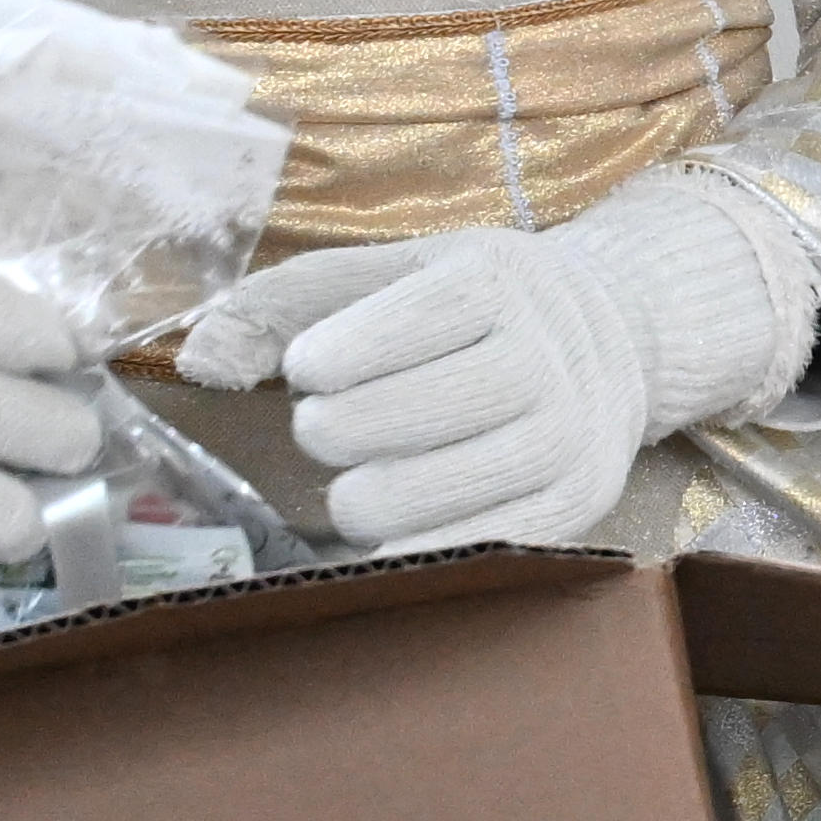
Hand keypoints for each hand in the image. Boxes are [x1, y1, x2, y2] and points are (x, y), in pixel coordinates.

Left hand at [182, 170, 816, 551]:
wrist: (622, 335)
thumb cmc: (481, 305)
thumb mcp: (396, 268)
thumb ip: (286, 299)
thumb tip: (198, 363)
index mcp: (491, 284)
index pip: (372, 340)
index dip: (321, 364)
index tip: (314, 369)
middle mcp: (543, 358)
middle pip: (379, 423)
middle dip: (332, 431)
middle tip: (338, 426)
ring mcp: (569, 438)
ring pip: (413, 495)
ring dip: (361, 497)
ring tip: (368, 479)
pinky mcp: (581, 504)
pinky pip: (473, 549)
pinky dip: (415, 552)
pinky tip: (393, 539)